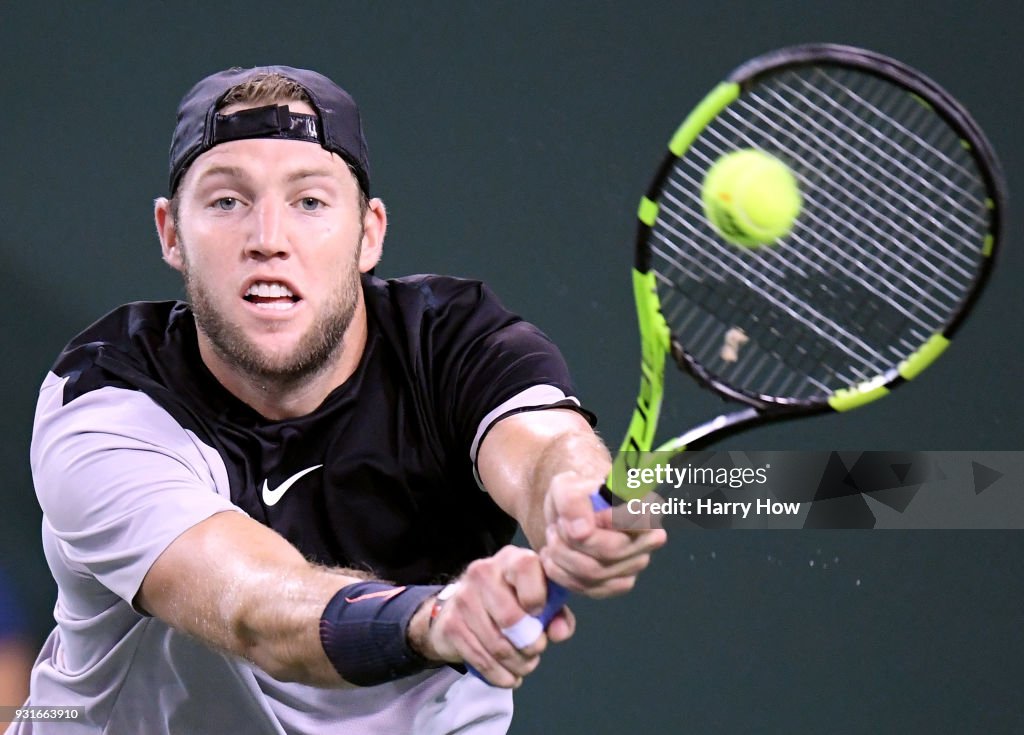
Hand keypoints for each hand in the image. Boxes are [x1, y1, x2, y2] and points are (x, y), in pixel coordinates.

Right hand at [409, 546, 574, 687]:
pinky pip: (482, 660)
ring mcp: (463, 599)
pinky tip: (509, 676)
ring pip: (498, 645)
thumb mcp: (537, 599)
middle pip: (511, 617)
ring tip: (525, 665)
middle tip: (535, 650)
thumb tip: (559, 632)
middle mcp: (482, 572)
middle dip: (531, 644)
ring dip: (518, 664)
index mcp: (509, 559)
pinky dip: (500, 675)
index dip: (537, 597)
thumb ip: (556, 613)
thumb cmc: (508, 601)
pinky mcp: (451, 626)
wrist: (459, 608)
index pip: (525, 567)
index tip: (539, 615)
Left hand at [540, 470, 666, 597]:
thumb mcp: (566, 485)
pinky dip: (562, 574)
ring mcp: (634, 565)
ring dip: (563, 556)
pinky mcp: (616, 584)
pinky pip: (588, 588)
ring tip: (553, 537)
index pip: (637, 520)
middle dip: (572, 540)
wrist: (571, 515)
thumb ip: (573, 501)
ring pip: (595, 573)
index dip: (609, 521)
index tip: (582, 516)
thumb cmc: (576, 495)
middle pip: (610, 551)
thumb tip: (581, 531)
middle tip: (556, 526)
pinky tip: (552, 557)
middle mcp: (648, 539)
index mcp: (644, 507)